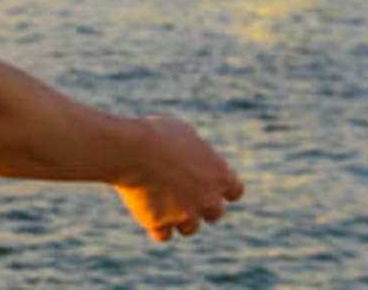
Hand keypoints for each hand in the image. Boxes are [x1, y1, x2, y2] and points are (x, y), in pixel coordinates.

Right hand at [113, 116, 239, 241]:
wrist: (132, 151)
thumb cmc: (157, 135)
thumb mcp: (184, 133)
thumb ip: (195, 150)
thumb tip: (191, 153)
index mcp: (219, 175)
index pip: (235, 191)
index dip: (222, 189)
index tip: (208, 182)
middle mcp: (208, 199)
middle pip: (215, 214)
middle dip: (201, 205)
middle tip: (182, 192)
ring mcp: (185, 215)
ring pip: (189, 228)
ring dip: (179, 218)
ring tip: (159, 198)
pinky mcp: (160, 224)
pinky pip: (163, 234)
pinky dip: (156, 225)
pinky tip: (147, 210)